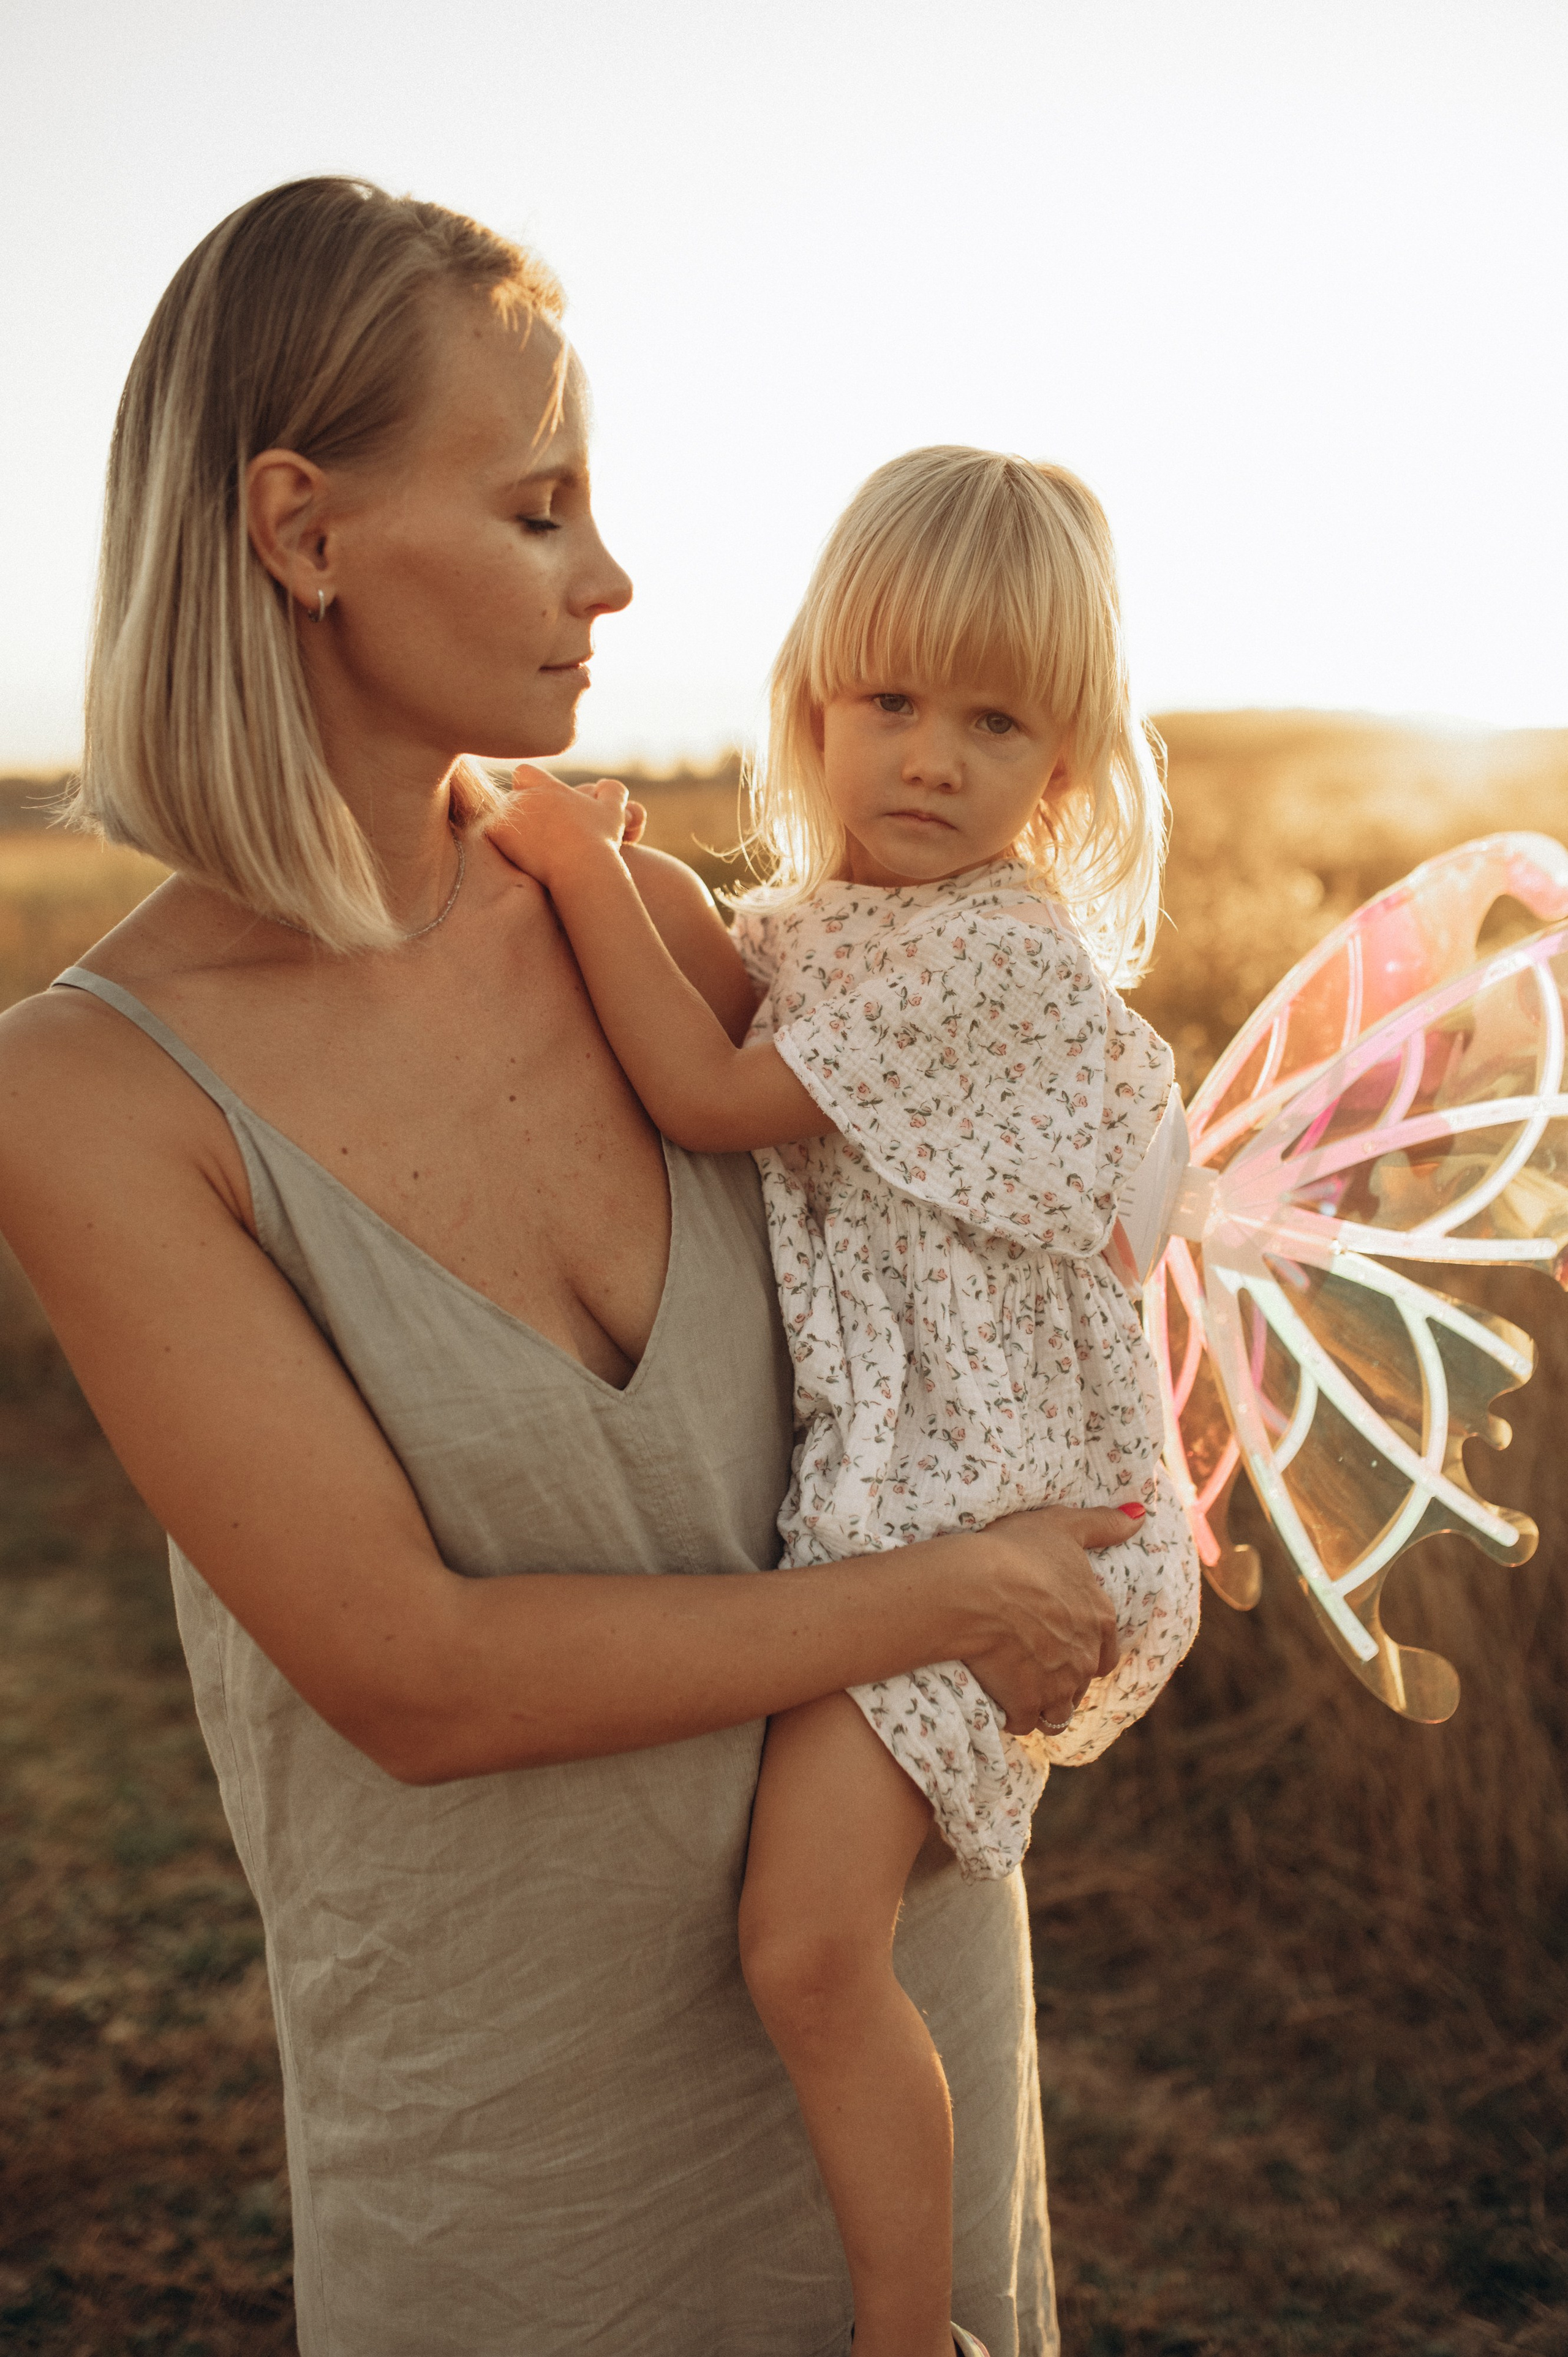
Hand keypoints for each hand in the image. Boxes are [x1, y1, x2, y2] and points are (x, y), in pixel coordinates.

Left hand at [488, 766, 644, 891]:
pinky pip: (490, 834)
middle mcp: (525, 795)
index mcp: (547, 787)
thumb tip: (607, 784)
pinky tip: (515, 857)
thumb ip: (612, 791)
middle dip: (519, 812)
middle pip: (511, 798)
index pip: (525, 773)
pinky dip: (500, 844)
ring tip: (525, 849)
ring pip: (500, 816)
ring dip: (509, 829)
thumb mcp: (613, 811)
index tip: (538, 805)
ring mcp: (509, 814)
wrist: (580, 866)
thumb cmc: (599, 840)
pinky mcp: (497, 833)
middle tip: (534, 834)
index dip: (527, 787)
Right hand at [958, 1502, 1133, 1734]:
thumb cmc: (1017, 1551)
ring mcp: (1057, 1686)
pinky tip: (999, 1701)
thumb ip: (1103, 1524)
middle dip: (1062, 1679)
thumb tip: (1141, 1514)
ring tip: (1018, 1689)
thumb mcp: (1062, 1526)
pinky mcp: (1025, 1703)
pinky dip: (1014, 1715)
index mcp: (1099, 1618)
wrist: (976, 1586)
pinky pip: (1025, 1722)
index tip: (1061, 1643)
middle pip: (1081, 1683)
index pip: (1106, 1652)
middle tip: (1034, 1665)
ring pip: (1058, 1710)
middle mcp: (1085, 1657)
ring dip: (1043, 1704)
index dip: (1085, 1650)